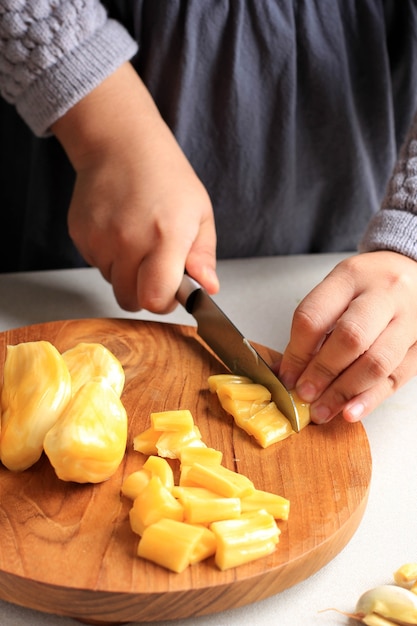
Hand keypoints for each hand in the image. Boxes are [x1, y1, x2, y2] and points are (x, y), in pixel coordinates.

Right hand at [52, 63, 218, 312]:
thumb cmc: (166, 177)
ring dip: (126, 273)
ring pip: (112, 282)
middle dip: (144, 293)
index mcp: (166, 237)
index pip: (155, 299)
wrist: (122, 144)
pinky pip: (96, 264)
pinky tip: (119, 229)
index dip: (164, 303)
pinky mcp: (80, 235)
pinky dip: (108, 256)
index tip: (171, 292)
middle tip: (154, 269)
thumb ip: (203, 257)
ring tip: (136, 239)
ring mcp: (100, 238)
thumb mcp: (199, 214)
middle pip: (130, 300)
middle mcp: (129, 241)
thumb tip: (208, 289)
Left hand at [278, 251, 416, 423]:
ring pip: (377, 362)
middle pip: (350, 337)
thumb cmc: (368, 285)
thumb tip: (287, 372)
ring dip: (345, 392)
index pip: (315, 316)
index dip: (297, 352)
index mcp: (351, 277)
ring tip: (322, 410)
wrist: (414, 272)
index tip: (287, 377)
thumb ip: (314, 326)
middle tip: (304, 395)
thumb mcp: (337, 290)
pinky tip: (351, 411)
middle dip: (322, 372)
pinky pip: (398, 376)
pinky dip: (370, 399)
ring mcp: (410, 320)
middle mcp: (384, 295)